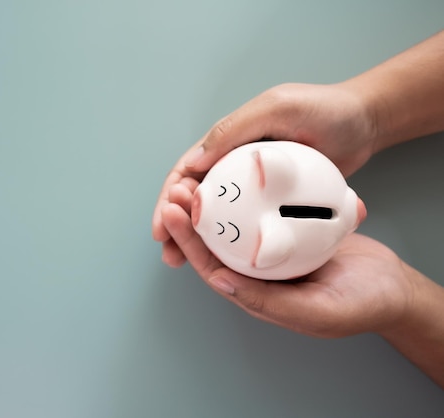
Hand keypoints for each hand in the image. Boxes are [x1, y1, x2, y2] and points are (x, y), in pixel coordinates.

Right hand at [152, 82, 378, 266]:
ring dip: (201, 239)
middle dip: (177, 226)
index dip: (169, 200)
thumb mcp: (276, 109)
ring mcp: (253, 184)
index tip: (162, 227)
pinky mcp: (275, 199)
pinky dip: (236, 241)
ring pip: (219, 215)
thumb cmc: (323, 109)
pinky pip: (250, 222)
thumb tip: (193, 165)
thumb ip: (234, 131)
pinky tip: (234, 260)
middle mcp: (233, 163)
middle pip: (195, 198)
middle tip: (170, 255)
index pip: (186, 172)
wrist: (365, 123)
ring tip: (191, 266)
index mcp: (225, 141)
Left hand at [160, 183, 413, 337]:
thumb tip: (220, 282)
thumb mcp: (315, 310)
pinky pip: (264, 208)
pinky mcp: (292, 230)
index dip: (188, 239)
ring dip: (218, 199)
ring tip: (202, 173)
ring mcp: (275, 247)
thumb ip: (268, 302)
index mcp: (256, 291)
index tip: (173, 211)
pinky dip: (250, 192)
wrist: (394, 288)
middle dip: (193, 214)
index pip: (211, 264)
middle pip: (217, 240)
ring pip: (237, 221)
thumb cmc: (359, 306)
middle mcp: (259, 270)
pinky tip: (240, 170)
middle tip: (179, 187)